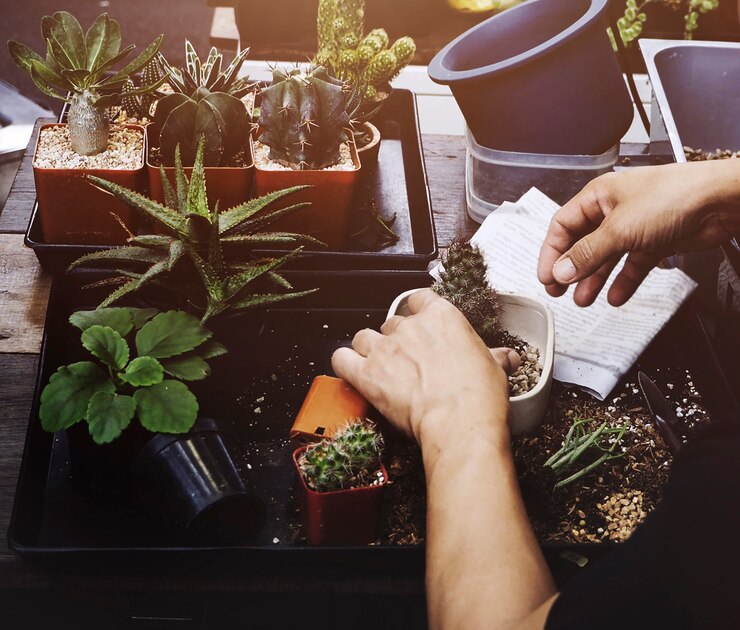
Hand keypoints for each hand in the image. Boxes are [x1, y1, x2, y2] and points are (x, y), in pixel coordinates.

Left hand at [331, 289, 516, 446]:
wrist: (460, 423)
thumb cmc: (479, 397)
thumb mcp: (495, 369)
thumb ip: (496, 357)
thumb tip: (507, 357)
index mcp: (442, 318)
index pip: (419, 299)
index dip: (417, 312)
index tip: (420, 324)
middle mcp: (410, 328)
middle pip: (392, 322)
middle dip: (396, 340)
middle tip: (406, 361)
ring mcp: (385, 349)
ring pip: (364, 337)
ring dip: (368, 349)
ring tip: (377, 365)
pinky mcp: (367, 373)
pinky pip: (341, 358)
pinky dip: (343, 363)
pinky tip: (351, 370)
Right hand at [538, 160, 739, 305]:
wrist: (719, 201)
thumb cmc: (673, 196)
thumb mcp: (619, 229)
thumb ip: (587, 254)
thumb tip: (561, 271)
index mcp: (598, 197)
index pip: (563, 226)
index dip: (551, 252)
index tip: (546, 275)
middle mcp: (613, 210)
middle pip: (582, 243)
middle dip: (570, 268)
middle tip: (558, 290)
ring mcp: (634, 227)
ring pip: (606, 257)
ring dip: (594, 279)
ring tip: (583, 299)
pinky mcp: (654, 241)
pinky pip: (632, 265)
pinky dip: (624, 281)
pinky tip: (616, 296)